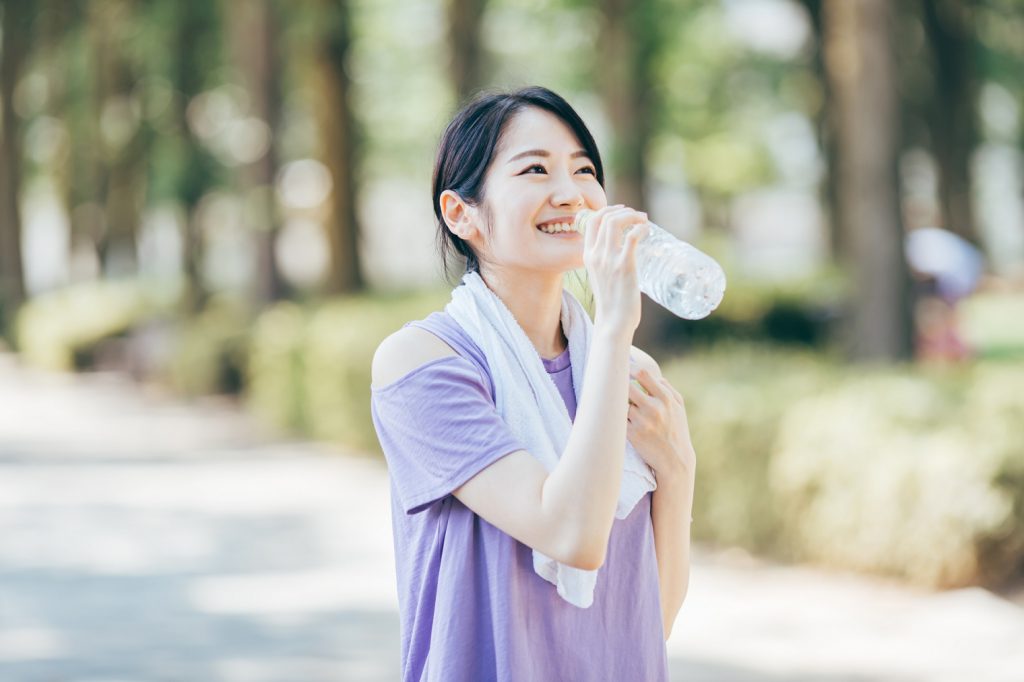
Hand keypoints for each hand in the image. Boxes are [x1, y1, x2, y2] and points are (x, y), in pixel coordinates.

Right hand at [582, 205, 649, 334]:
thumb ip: (606, 262)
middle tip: (638, 216)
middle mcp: (596, 255)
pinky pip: (633, 237)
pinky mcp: (625, 266)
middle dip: (624, 211)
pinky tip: (647, 231)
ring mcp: (609, 260)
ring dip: (633, 216)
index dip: (607, 210)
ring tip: (644, 221)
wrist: (614, 321)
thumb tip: (624, 249)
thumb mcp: (601, 276)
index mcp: (588, 256)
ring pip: (616, 223)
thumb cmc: (612, 301)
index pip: (591, 222)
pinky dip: (641, 228)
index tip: (622, 211)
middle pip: (606, 218)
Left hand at [627, 365, 695, 483]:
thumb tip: (652, 376)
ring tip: (616, 403)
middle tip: (613, 384)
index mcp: (666, 398)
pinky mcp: (632, 434)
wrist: (675, 460)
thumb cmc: (677, 430)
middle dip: (620, 384)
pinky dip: (616, 416)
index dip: (631, 368)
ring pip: (620, 403)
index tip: (624, 369)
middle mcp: (654, 408)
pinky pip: (618, 419)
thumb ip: (667, 389)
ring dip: (618, 402)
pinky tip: (617, 418)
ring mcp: (642, 421)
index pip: (643, 374)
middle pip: (627, 386)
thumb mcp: (679, 408)